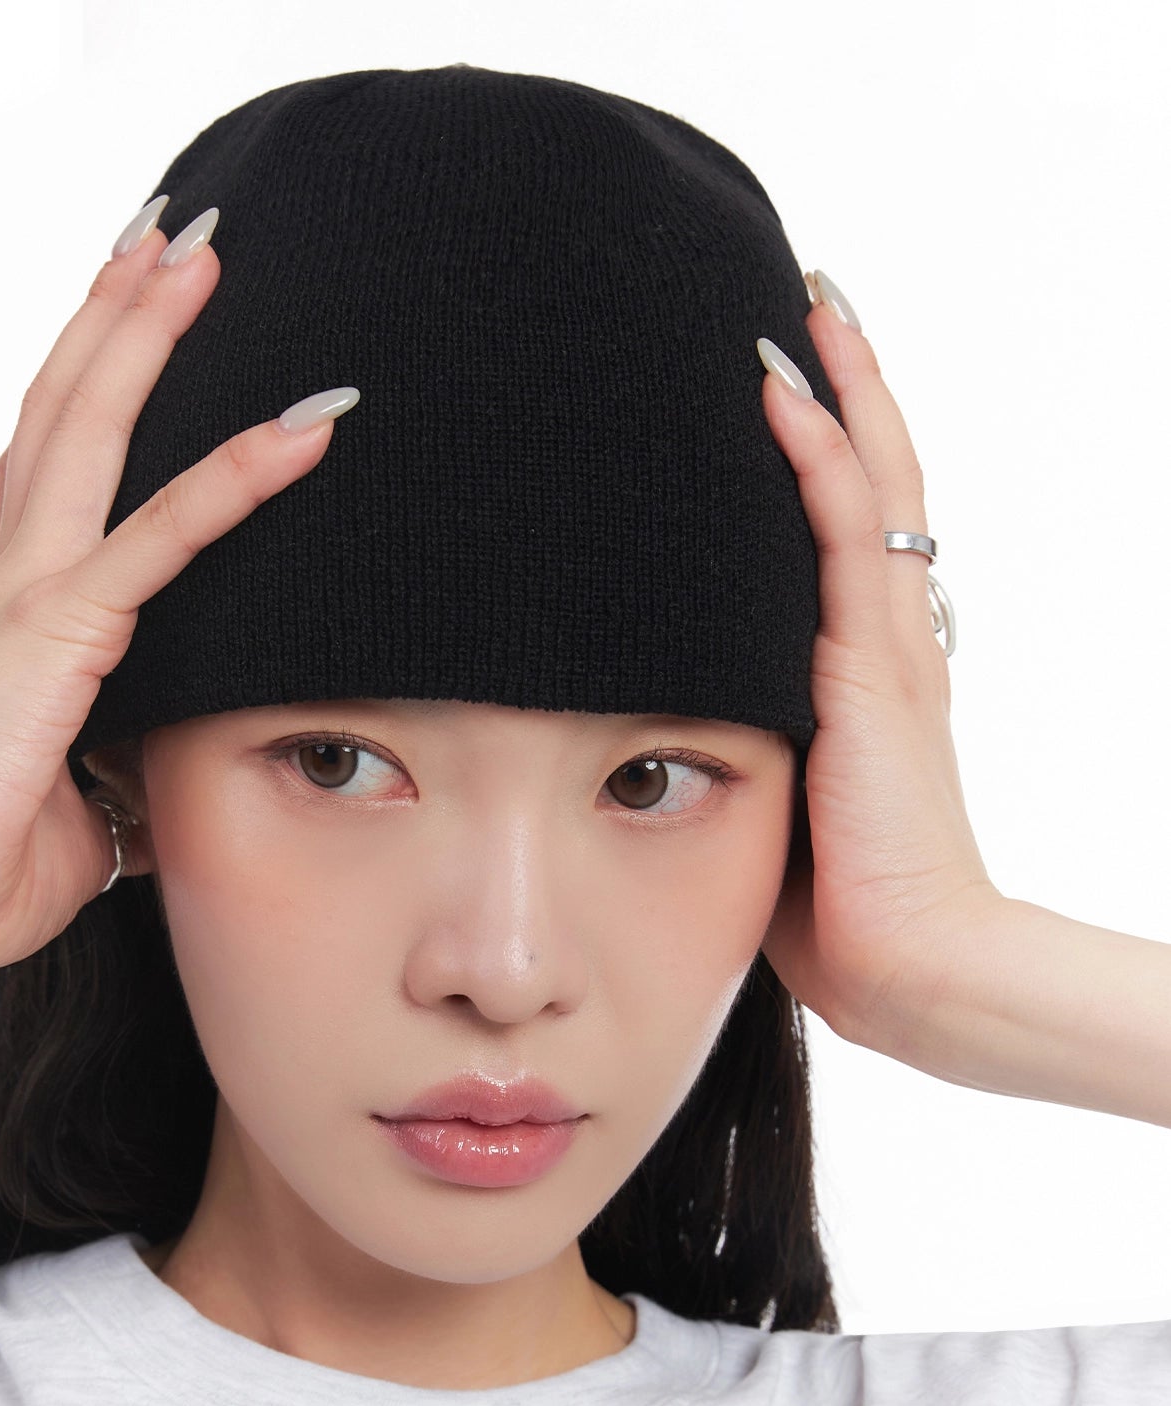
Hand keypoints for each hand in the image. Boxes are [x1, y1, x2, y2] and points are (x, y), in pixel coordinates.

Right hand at [0, 213, 349, 976]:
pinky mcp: (62, 631)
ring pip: (94, 430)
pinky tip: (298, 432)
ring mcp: (35, 594)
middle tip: (170, 239)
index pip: (54, 477)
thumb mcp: (79, 809)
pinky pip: (164, 537)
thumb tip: (167, 798)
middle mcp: (18, 581)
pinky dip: (235, 479)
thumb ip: (125, 779)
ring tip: (197, 252)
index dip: (89, 390)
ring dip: (146, 334)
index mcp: (19, 617)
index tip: (126, 323)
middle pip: (66, 415)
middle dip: (116, 319)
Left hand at [755, 277, 1003, 1061]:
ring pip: (868, 481)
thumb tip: (644, 726)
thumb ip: (733, 745)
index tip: (784, 373)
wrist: (909, 965)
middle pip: (874, 475)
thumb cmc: (839, 908)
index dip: (829, 445)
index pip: (851, 526)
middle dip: (843, 381)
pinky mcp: (871, 670)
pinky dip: (815, 456)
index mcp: (867, 666)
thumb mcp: (776, 801)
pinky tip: (778, 392)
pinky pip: (842, 538)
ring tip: (802, 300)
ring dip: (835, 385)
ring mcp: (887, 646)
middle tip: (805, 293)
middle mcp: (888, 636)